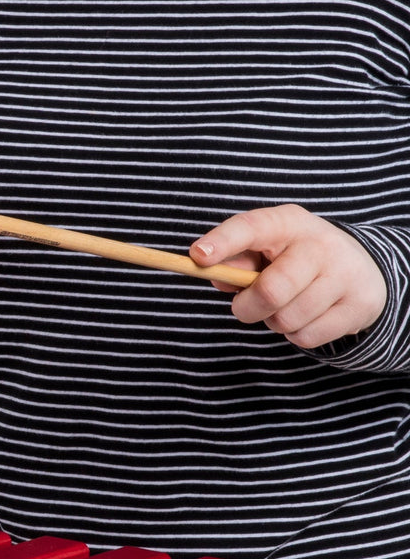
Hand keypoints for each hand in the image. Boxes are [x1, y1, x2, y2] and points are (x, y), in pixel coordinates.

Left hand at [190, 204, 386, 348]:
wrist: (361, 268)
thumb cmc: (293, 259)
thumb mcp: (265, 249)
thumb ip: (235, 260)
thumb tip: (218, 276)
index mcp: (287, 221)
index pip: (251, 227)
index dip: (223, 242)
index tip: (198, 256)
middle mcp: (320, 244)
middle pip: (271, 290)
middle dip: (247, 308)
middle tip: (245, 306)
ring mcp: (345, 273)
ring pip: (287, 319)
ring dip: (274, 321)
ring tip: (284, 306)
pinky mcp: (361, 304)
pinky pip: (307, 336)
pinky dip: (296, 334)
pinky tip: (307, 317)